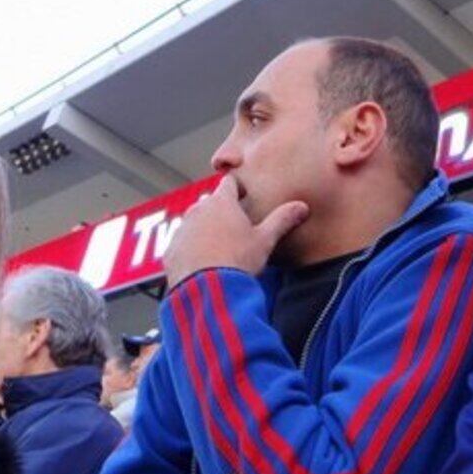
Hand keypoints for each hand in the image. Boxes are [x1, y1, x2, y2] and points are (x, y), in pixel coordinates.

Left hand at [163, 177, 307, 286]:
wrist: (206, 290)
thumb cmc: (238, 260)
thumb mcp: (265, 240)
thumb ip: (282, 220)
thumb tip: (302, 206)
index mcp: (222, 203)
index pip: (229, 183)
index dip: (237, 189)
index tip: (244, 196)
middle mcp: (197, 210)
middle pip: (210, 203)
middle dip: (220, 211)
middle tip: (234, 227)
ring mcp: (182, 230)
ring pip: (193, 222)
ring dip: (204, 230)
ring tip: (219, 248)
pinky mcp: (170, 250)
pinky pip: (182, 244)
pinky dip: (191, 249)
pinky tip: (203, 264)